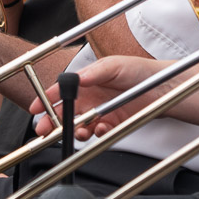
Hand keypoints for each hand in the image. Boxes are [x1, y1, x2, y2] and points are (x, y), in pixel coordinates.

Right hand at [29, 55, 167, 138]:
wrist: (162, 88)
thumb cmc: (139, 71)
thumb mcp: (114, 65)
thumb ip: (93, 72)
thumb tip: (75, 79)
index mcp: (85, 81)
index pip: (60, 91)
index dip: (46, 99)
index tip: (36, 108)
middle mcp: (89, 97)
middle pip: (64, 111)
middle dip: (52, 121)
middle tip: (45, 130)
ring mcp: (99, 111)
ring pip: (78, 125)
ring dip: (75, 130)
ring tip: (80, 131)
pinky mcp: (110, 123)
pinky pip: (97, 133)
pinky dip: (97, 133)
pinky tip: (103, 128)